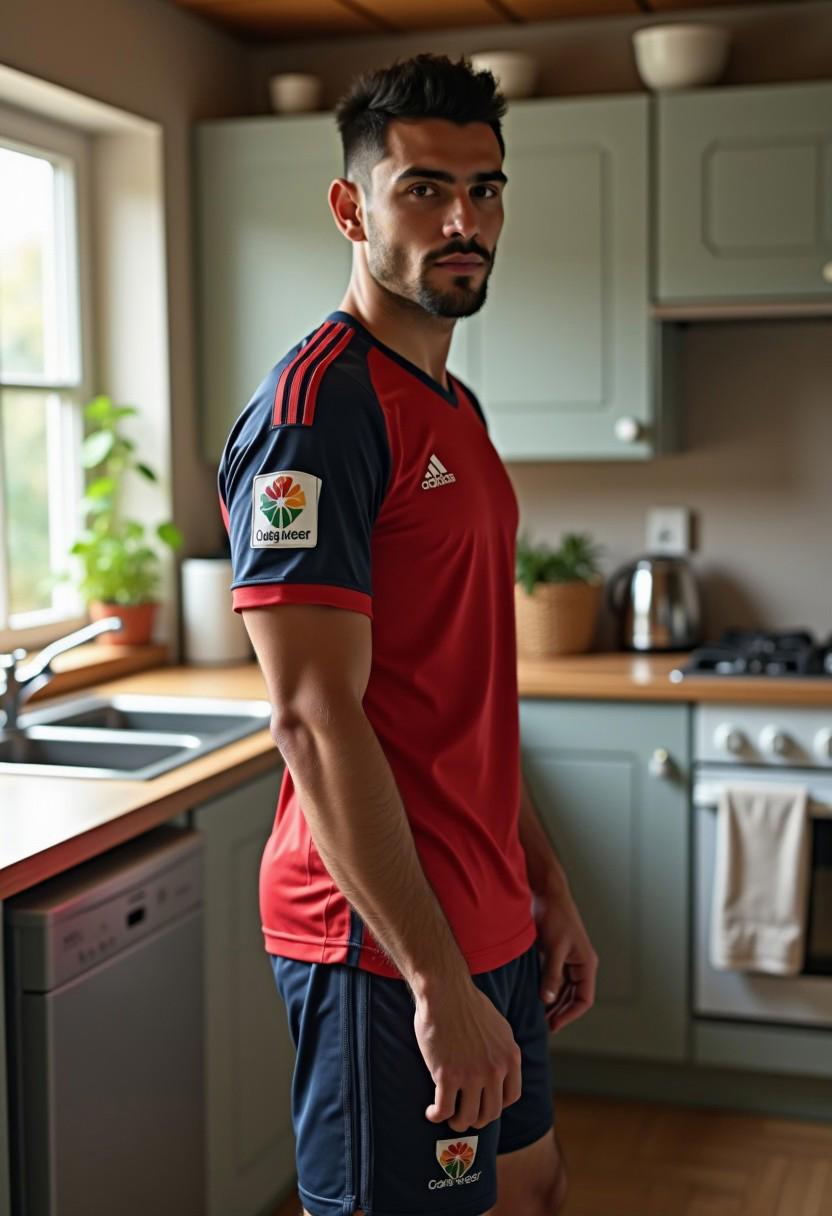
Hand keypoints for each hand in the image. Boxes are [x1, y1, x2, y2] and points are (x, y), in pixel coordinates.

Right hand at [413, 976, 522, 1132]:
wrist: (445, 990)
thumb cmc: (467, 1004)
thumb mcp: (499, 1027)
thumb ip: (502, 1052)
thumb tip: (500, 1070)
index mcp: (510, 1057)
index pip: (510, 1098)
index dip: (495, 1106)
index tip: (482, 1103)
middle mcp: (495, 1069)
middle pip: (490, 1113)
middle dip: (475, 1119)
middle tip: (462, 1115)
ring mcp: (472, 1074)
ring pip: (468, 1117)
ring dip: (457, 1122)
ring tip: (447, 1116)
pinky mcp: (447, 1076)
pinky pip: (444, 1110)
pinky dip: (436, 1116)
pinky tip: (431, 1112)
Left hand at [532, 881, 597, 1032]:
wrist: (546, 892)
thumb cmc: (554, 916)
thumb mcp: (553, 947)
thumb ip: (552, 974)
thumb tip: (548, 1001)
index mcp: (586, 964)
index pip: (584, 999)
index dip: (570, 1015)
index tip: (553, 1025)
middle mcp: (580, 964)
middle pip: (574, 997)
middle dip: (560, 1012)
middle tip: (542, 1025)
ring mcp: (568, 960)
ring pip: (564, 990)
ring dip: (553, 1003)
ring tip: (538, 1015)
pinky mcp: (556, 954)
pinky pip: (555, 978)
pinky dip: (547, 989)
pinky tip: (534, 997)